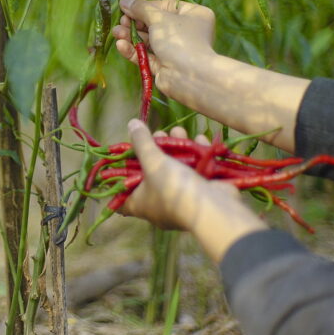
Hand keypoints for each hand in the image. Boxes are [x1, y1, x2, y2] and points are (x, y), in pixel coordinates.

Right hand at [111, 0, 215, 95]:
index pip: (165, 6)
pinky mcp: (164, 65)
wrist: (189, 76)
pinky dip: (133, 50)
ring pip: (147, 40)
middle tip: (121, 22)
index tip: (127, 7)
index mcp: (193, 15)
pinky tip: (121, 45)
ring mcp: (174, 49)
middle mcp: (185, 31)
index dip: (145, 6)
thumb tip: (124, 0)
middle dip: (134, 23)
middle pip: (154, 23)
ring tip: (117, 33)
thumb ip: (140, 9)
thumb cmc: (180, 40)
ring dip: (130, 36)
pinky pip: (146, 55)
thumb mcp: (159, 18)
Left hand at [121, 121, 236, 230]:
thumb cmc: (174, 188)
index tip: (122, 157)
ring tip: (178, 131)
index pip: (120, 194)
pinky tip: (199, 139)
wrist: (214, 210)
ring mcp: (181, 198)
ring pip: (176, 169)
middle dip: (156, 150)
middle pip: (151, 173)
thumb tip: (131, 123)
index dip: (118, 176)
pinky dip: (198, 155)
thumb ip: (142, 143)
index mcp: (140, 203)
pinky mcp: (201, 193)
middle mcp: (158, 203)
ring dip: (178, 148)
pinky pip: (197, 171)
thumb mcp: (153, 162)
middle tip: (159, 134)